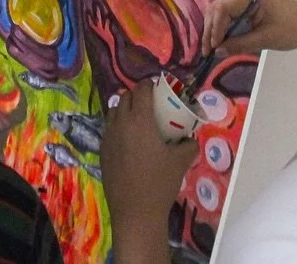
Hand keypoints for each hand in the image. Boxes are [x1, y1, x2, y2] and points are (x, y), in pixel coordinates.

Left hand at [103, 80, 196, 263]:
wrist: (136, 211)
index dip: (149, 84)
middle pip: (125, 98)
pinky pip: (110, 130)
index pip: (141, 90)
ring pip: (114, 113)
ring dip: (125, 110)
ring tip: (138, 120)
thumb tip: (193, 138)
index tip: (157, 87)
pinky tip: (129, 141)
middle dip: (137, 95)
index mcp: (140, 120)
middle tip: (150, 103)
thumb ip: (189, 145)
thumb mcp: (181, 161)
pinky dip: (118, 127)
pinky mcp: (103, 152)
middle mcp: (120, 124)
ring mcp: (108, 138)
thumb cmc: (160, 182)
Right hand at [202, 0, 296, 56]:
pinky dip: (221, 30)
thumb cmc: (291, 29)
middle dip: (210, 30)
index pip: (223, 8)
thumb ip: (240, 44)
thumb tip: (217, 52)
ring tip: (211, 50)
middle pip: (217, 9)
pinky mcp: (243, 5)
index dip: (215, 28)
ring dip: (213, 31)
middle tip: (207, 52)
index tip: (213, 47)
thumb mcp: (264, 39)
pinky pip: (226, 16)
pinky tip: (218, 43)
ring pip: (218, 13)